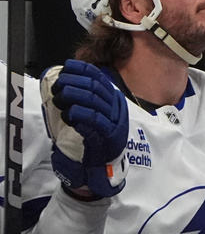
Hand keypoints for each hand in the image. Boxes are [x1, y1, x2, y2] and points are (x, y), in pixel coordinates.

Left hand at [43, 60, 128, 197]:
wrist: (100, 167)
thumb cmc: (92, 139)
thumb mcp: (90, 115)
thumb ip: (82, 100)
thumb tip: (65, 81)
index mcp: (113, 100)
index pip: (99, 79)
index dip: (84, 70)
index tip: (68, 66)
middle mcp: (116, 108)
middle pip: (97, 87)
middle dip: (76, 82)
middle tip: (59, 83)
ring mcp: (114, 121)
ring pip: (95, 100)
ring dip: (75, 96)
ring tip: (60, 96)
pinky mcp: (109, 135)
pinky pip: (95, 120)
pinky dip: (80, 114)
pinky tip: (69, 113)